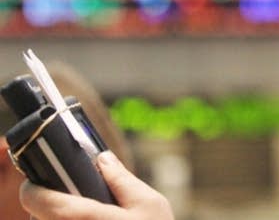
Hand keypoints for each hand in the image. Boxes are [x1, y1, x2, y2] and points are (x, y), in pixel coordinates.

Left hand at [20, 151, 173, 219]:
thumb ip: (123, 180)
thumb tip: (104, 159)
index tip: (40, 182)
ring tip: (83, 217)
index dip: (34, 189)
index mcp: (89, 219)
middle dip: (49, 205)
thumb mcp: (149, 203)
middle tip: (70, 198)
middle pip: (39, 218)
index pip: (39, 202)